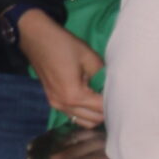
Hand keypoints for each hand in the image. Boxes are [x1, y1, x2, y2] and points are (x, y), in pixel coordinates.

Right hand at [17, 11, 105, 128]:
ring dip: (95, 114)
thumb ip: (103, 75)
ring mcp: (56, 105)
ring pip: (83, 121)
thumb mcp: (89, 56)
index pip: (102, 109)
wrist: (35, 37)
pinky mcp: (53, 101)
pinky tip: (90, 99)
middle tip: (114, 95)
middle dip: (106, 110)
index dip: (114, 102)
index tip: (123, 95)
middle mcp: (64, 105)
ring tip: (101, 98)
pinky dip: (84, 112)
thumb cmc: (62, 44)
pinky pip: (73, 115)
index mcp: (74, 95)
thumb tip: (113, 87)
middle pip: (94, 120)